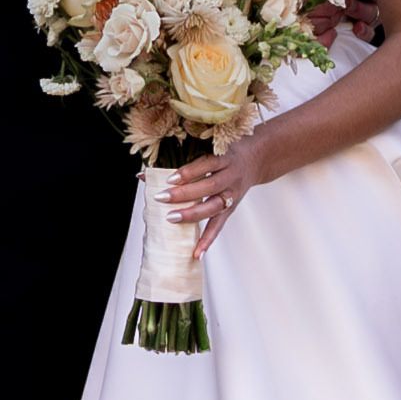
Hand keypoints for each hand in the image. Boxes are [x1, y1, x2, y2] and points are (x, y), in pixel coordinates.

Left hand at [160, 124, 288, 242]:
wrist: (257, 158)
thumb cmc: (226, 151)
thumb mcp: (209, 146)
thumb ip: (181, 157)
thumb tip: (143, 175)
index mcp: (225, 157)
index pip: (207, 164)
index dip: (189, 171)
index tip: (169, 178)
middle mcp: (231, 176)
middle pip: (210, 186)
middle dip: (185, 193)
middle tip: (162, 197)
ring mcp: (232, 194)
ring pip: (214, 207)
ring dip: (193, 214)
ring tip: (172, 218)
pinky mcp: (231, 208)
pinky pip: (219, 225)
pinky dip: (208, 239)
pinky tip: (197, 253)